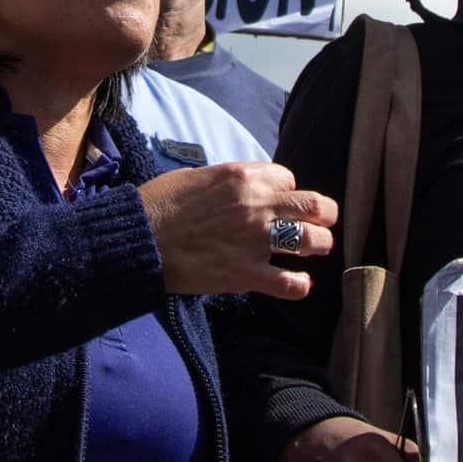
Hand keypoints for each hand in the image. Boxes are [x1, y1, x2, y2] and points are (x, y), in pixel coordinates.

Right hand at [138, 162, 336, 297]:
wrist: (138, 238)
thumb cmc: (160, 204)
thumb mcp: (197, 176)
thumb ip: (229, 180)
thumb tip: (246, 186)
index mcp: (243, 177)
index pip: (288, 179)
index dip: (286, 192)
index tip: (279, 203)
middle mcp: (256, 205)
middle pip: (314, 205)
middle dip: (323, 214)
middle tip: (321, 223)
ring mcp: (254, 241)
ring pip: (312, 241)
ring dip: (319, 245)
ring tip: (315, 249)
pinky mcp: (246, 274)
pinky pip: (290, 283)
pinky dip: (300, 285)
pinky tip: (299, 283)